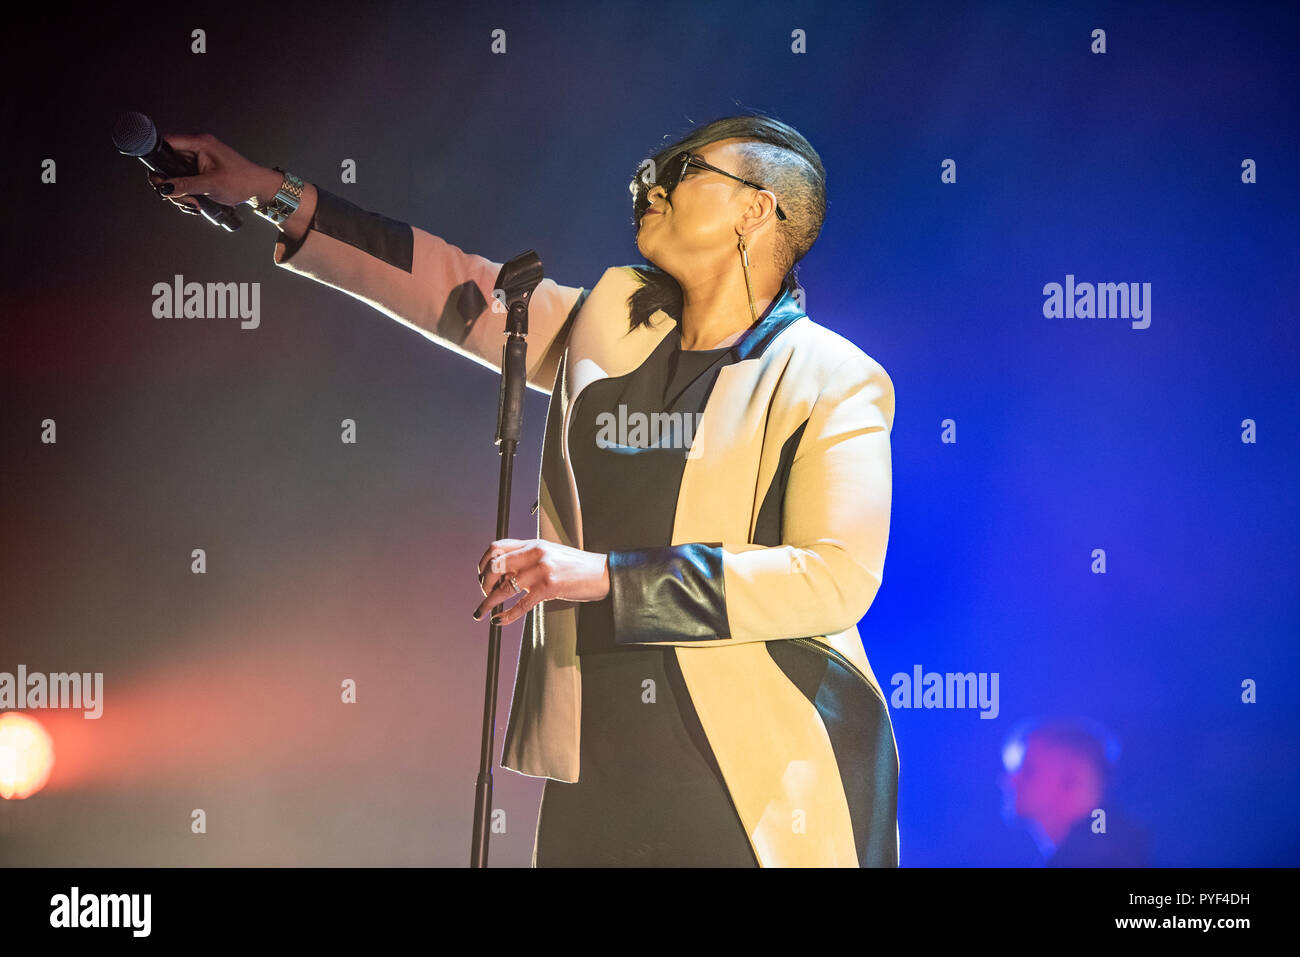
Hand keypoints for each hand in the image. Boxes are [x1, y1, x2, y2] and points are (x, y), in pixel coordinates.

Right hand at [144, 132, 280, 214]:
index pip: (165, 143)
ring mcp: (197, 159)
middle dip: (170, 184)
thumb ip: (186, 186)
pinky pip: (183, 180)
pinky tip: (195, 203)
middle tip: (180, 200)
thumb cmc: (242, 182)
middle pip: (167, 163)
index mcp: (198, 142)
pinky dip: (185, 193)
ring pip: (174, 174)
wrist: (259, 188)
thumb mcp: (211, 185)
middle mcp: (195, 147)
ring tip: (193, 205)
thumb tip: (164, 188)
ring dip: (179, 193)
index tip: (160, 180)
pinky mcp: (199, 170)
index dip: (157, 160)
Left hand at [474, 538, 609, 626]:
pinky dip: (507, 615)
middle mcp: (535, 553)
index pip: (497, 547)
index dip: (483, 562)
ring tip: (481, 613)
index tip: (481, 576)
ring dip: (488, 602)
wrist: (603, 572)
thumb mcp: (550, 554)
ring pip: (505, 588)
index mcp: (533, 544)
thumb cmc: (575, 567)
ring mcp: (542, 570)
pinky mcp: (550, 588)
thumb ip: (529, 559)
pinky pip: (521, 605)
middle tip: (485, 594)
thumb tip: (505, 572)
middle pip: (495, 565)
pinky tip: (499, 621)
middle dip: (484, 582)